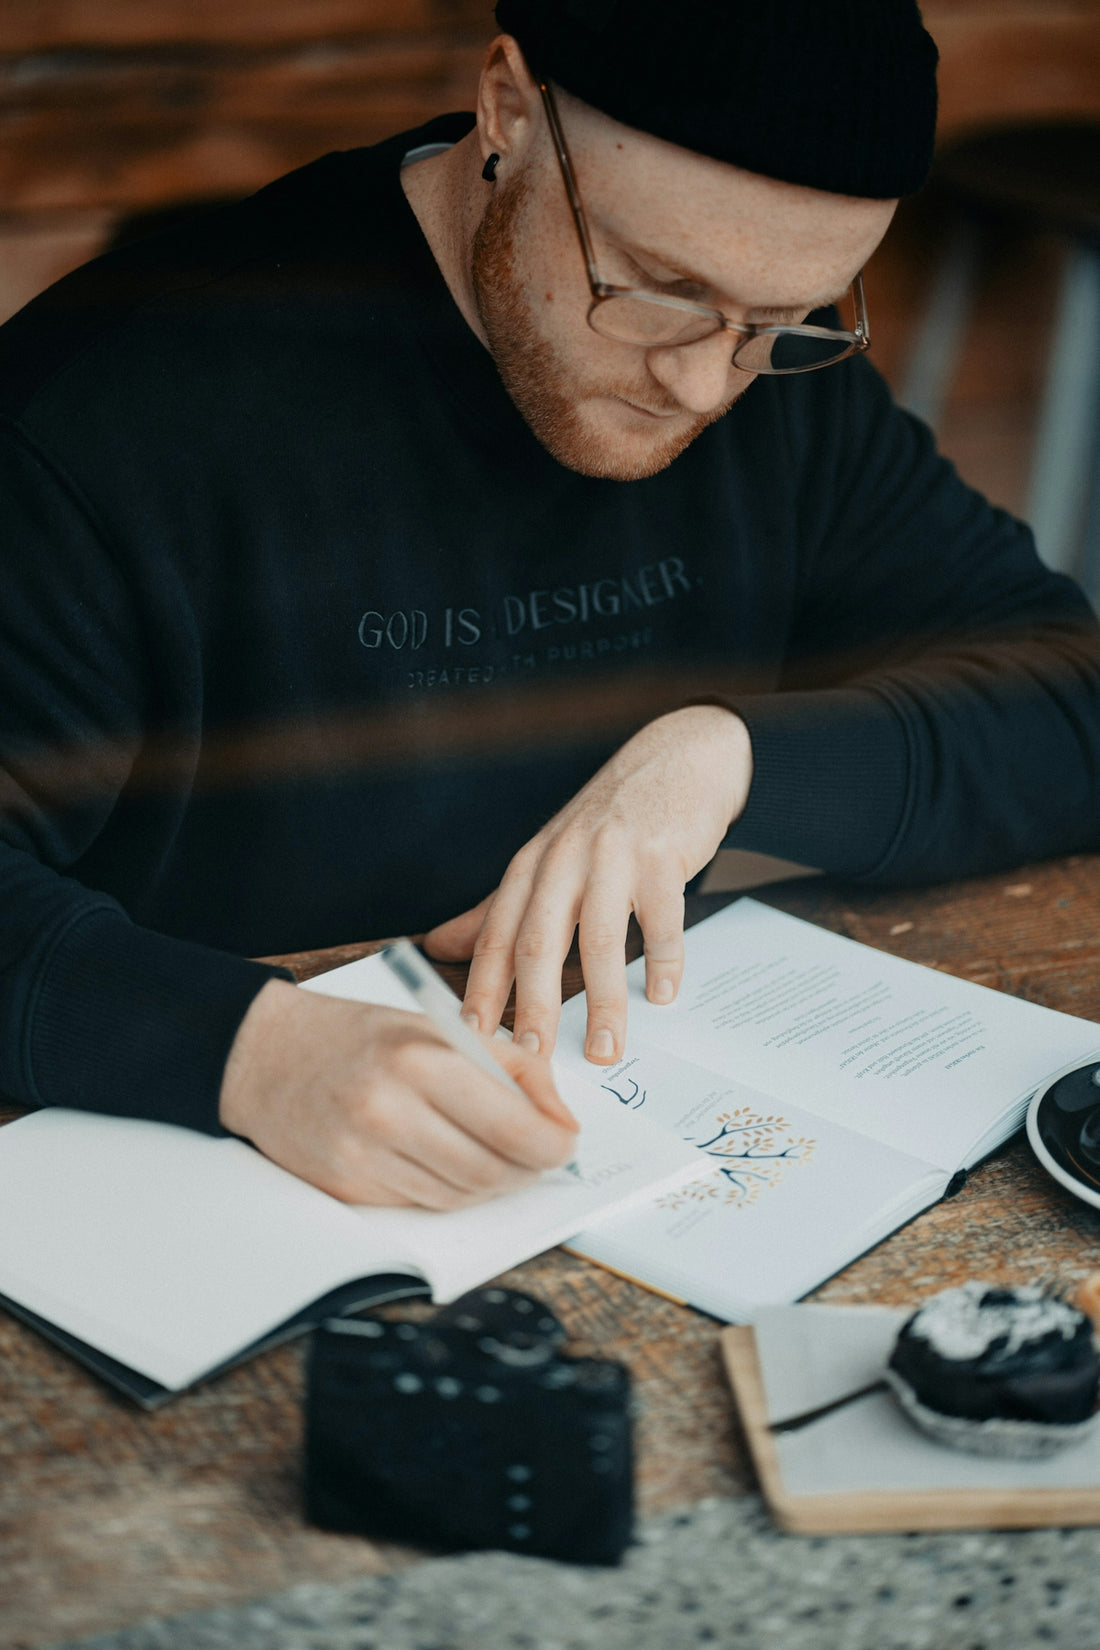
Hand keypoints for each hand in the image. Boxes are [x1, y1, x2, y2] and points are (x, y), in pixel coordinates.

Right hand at [219, 978, 577, 1205]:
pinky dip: (447, 1188)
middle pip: (492, 1173)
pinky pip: (422, 1203)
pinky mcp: (348, 1189)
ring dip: (491, 1182)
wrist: (264, 1054)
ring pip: (461, 1197)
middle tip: (538, 1155)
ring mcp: (365, 1157)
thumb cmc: (358, 1036)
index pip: (515, 1129)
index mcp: (422, 1061)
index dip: (555, 1146)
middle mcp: (391, 1112)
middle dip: (529, 1169)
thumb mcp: (440, 1026)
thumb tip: (560, 1119)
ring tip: (491, 1152)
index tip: (566, 1142)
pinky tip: (442, 1158)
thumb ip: (510, 1066)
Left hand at [425, 705, 752, 1064]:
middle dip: (533, 1002)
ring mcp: (614, 855)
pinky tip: (663, 995)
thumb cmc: (609, 820)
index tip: (473, 1037)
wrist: (677, 756)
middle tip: (533, 1054)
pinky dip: (663, 959)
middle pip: (540, 940)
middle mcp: (564, 859)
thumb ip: (496, 909)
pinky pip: (661, 916)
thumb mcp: (547, 858)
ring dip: (603, 999)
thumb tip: (438, 947)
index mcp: (531, 866)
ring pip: (600, 936)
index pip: (496, 934)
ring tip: (604, 1046)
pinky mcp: (663, 855)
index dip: (482, 988)